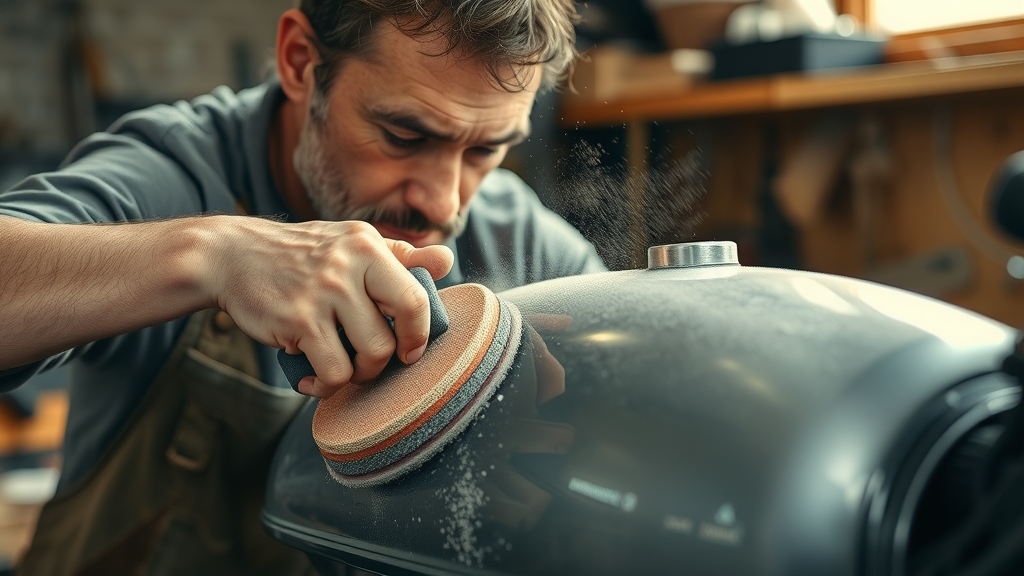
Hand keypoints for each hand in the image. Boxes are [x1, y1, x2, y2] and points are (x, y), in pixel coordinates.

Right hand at [200, 216, 452, 397]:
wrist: (229, 256)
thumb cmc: (299, 254)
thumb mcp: (351, 242)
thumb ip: (400, 255)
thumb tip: (448, 262)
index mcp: (369, 246)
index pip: (417, 297)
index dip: (421, 333)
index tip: (410, 349)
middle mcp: (350, 265)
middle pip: (399, 331)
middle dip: (393, 359)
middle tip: (374, 363)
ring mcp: (324, 292)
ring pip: (371, 355)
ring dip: (359, 374)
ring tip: (341, 367)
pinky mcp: (298, 320)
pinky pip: (332, 371)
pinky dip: (326, 385)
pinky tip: (313, 379)